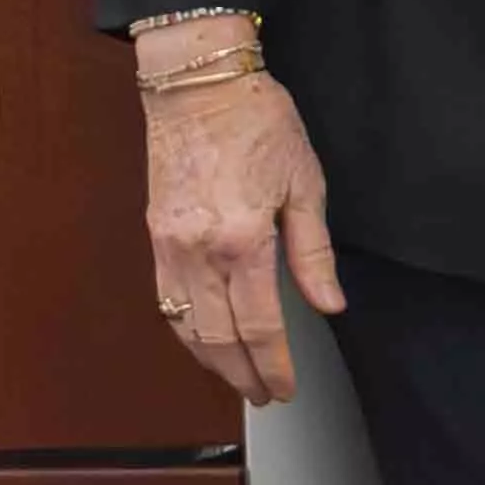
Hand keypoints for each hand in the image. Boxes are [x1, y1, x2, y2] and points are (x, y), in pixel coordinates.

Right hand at [142, 69, 343, 407]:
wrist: (197, 88)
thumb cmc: (260, 124)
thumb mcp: (307, 184)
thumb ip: (314, 252)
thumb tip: (329, 303)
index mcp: (243, 240)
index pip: (260, 325)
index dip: (274, 365)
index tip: (284, 388)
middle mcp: (198, 251)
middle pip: (216, 337)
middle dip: (242, 375)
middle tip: (266, 396)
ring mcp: (169, 246)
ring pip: (184, 325)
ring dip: (210, 361)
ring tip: (238, 380)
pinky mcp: (155, 236)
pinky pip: (166, 299)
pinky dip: (185, 330)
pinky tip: (203, 340)